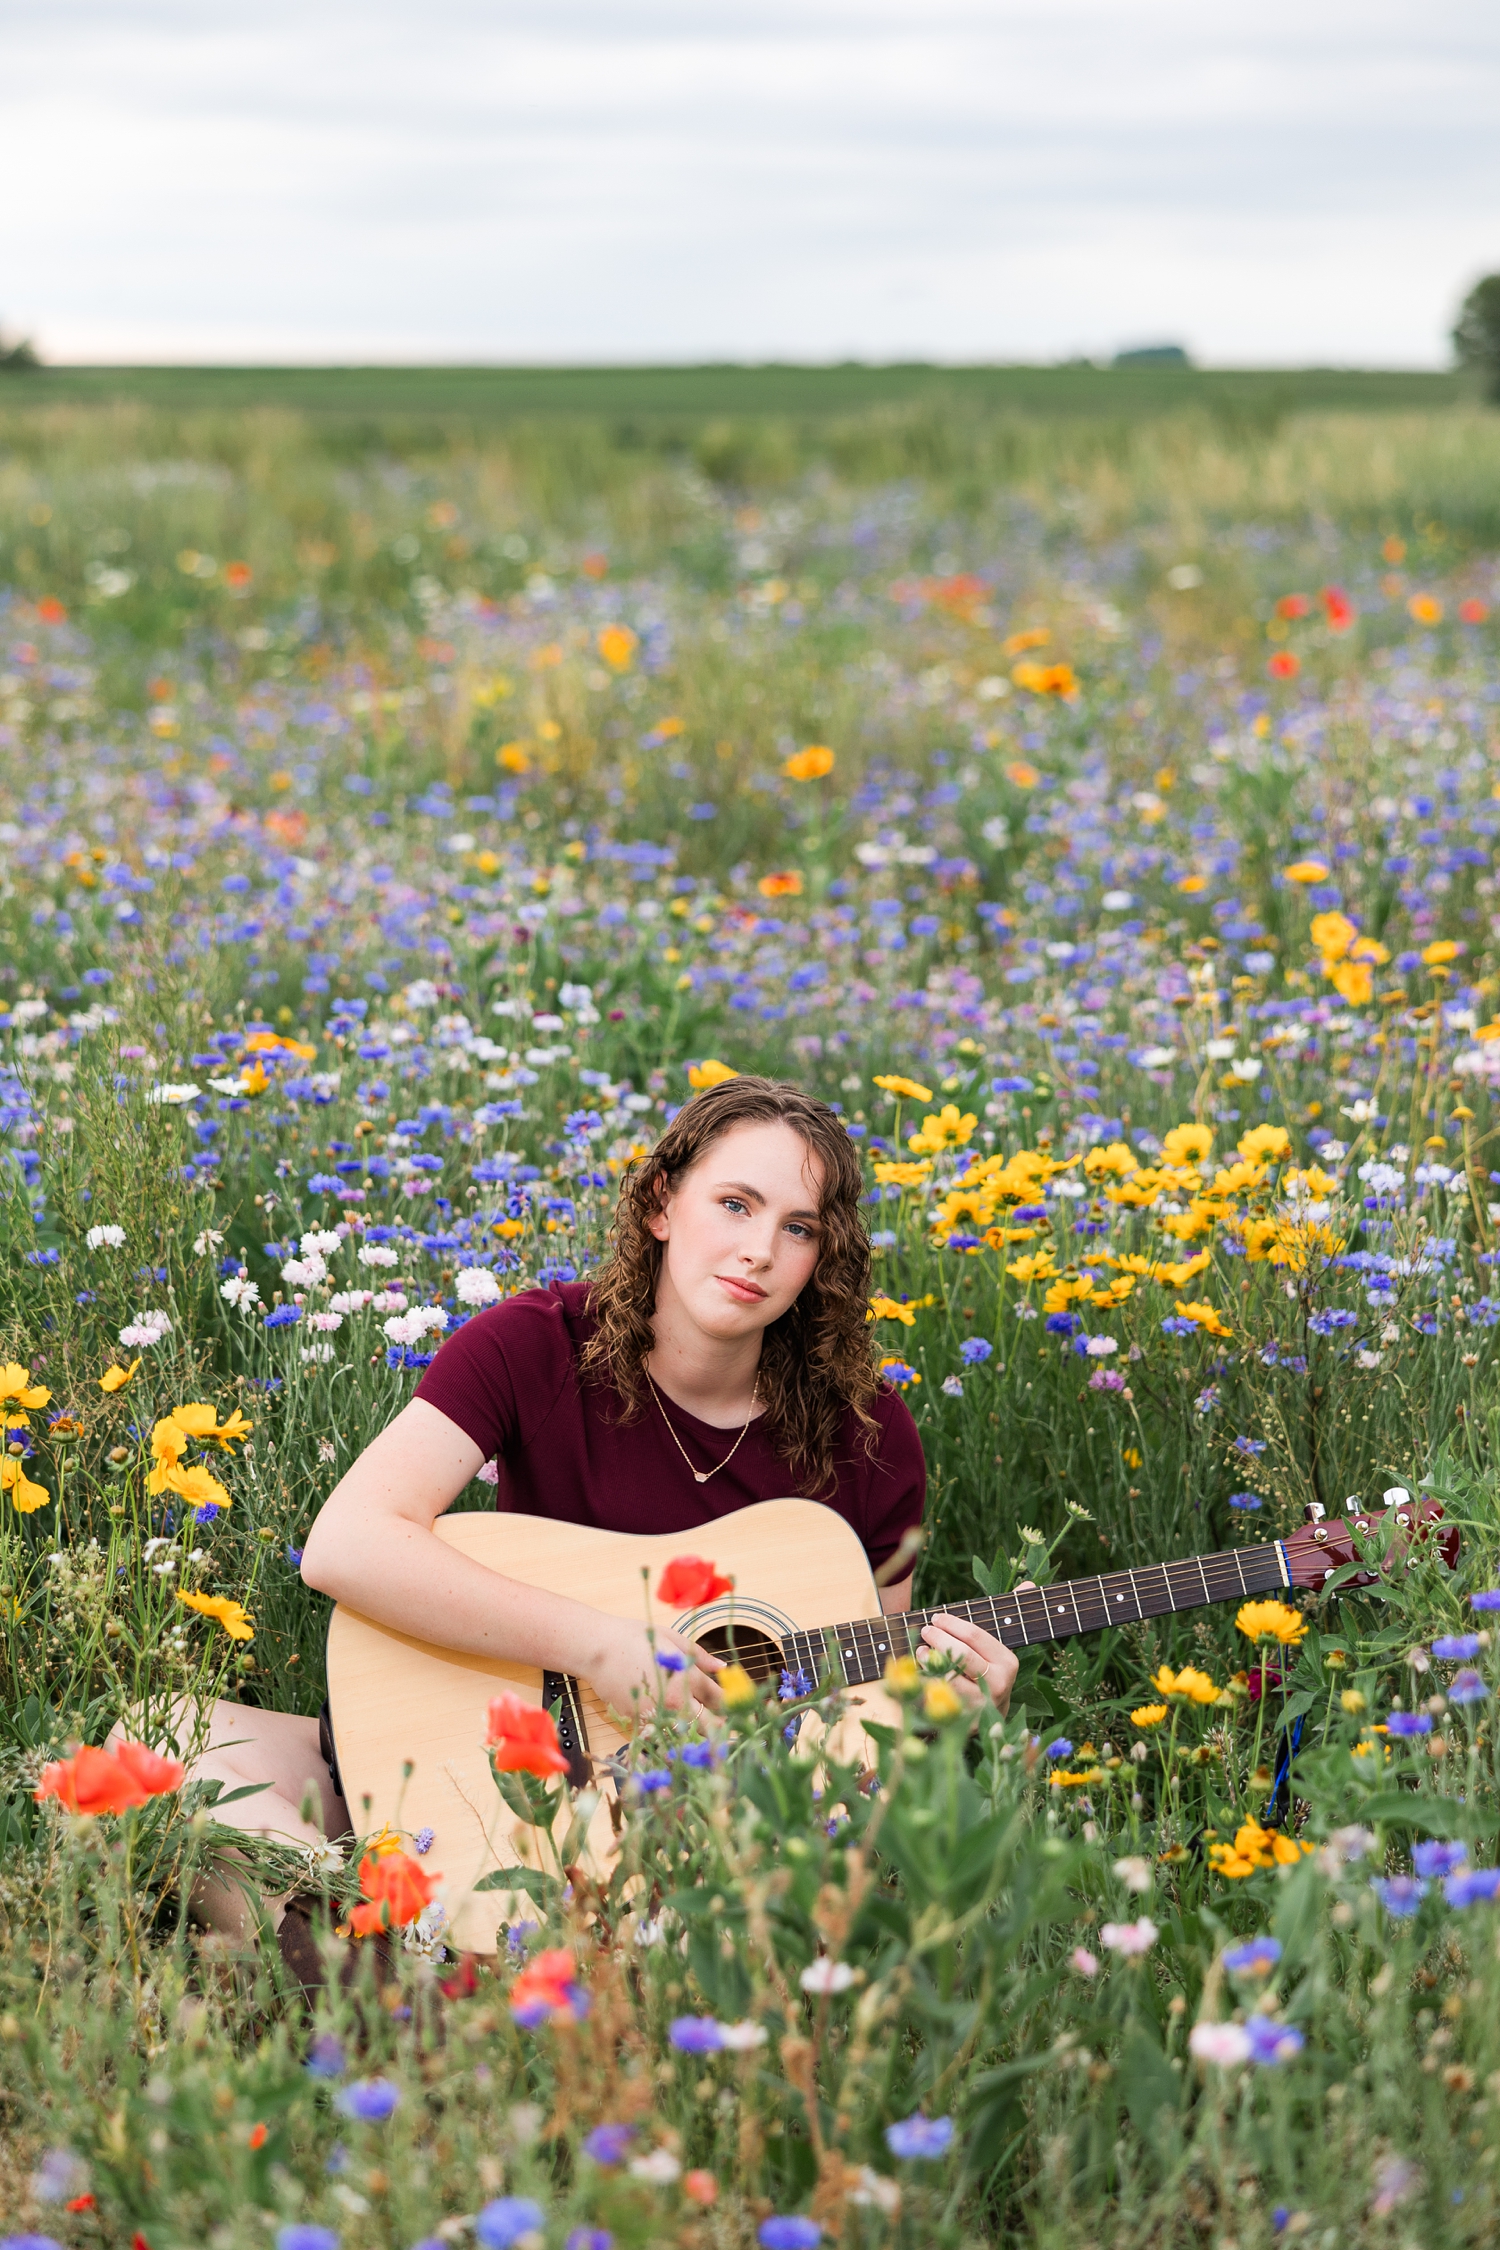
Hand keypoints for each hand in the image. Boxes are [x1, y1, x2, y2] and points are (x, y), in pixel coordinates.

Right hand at [584, 1615, 721, 1724]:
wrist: (597, 1649)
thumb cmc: (634, 1637)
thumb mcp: (672, 1638)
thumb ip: (700, 1656)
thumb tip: (723, 1668)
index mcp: (687, 1678)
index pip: (719, 1699)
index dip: (732, 1704)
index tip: (738, 1707)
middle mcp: (674, 1701)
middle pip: (707, 1725)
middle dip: (719, 1727)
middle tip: (725, 1727)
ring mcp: (655, 1715)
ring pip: (684, 1734)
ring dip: (695, 1733)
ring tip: (702, 1730)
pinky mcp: (638, 1722)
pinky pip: (660, 1732)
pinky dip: (668, 1732)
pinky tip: (671, 1725)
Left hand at [918, 1583, 1032, 1715]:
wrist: (991, 1717)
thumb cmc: (990, 1669)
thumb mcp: (1000, 1643)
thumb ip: (1011, 1613)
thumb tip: (1029, 1583)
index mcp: (1008, 1662)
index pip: (975, 1636)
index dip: (952, 1624)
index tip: (936, 1617)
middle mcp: (997, 1685)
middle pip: (961, 1655)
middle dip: (939, 1639)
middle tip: (925, 1630)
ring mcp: (980, 1704)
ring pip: (948, 1678)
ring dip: (929, 1661)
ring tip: (920, 1649)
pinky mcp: (963, 1720)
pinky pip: (937, 1698)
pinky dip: (924, 1683)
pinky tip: (918, 1672)